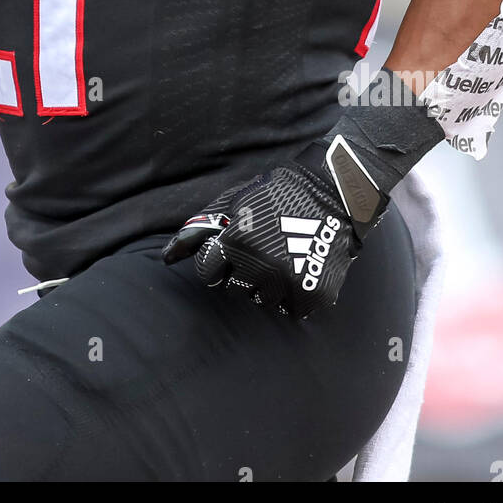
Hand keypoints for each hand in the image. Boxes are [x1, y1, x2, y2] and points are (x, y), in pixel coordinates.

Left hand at [162, 140, 387, 318]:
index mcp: (236, 242)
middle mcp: (259, 266)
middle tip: (258, 251)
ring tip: (280, 258)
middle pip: (233, 287)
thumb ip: (201, 228)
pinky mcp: (311, 294)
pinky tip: (298, 268)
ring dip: (265, 284)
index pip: (207, 272)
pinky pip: (290, 309)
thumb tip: (168, 257)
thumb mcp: (234, 200)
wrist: (334, 193)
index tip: (228, 252)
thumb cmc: (277, 193)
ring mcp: (288, 283)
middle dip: (240, 272)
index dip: (215, 261)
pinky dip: (292, 294)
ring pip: (260, 301)